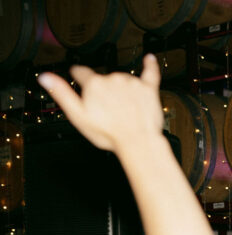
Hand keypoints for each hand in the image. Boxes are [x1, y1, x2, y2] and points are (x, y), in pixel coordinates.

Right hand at [37, 54, 163, 154]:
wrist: (137, 141)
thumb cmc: (108, 133)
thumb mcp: (77, 115)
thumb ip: (61, 93)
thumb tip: (45, 77)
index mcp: (94, 83)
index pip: (81, 73)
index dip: (79, 77)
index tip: (78, 77)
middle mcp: (112, 79)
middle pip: (103, 79)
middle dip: (103, 92)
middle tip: (107, 110)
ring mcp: (131, 83)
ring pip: (122, 81)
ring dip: (121, 91)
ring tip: (123, 110)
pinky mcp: (148, 89)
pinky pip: (150, 73)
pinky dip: (150, 65)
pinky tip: (149, 59)